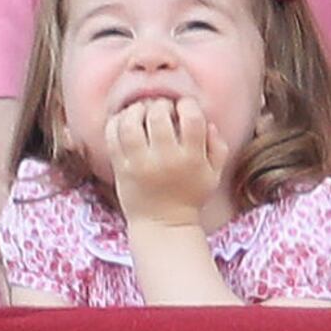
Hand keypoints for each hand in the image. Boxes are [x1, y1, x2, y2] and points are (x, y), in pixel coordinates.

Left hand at [106, 97, 228, 226]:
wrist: (163, 225)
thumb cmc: (191, 196)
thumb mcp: (214, 174)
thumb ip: (218, 146)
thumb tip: (208, 122)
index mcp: (191, 158)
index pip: (191, 118)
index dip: (187, 104)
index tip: (184, 108)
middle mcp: (165, 159)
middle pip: (158, 115)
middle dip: (161, 104)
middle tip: (162, 109)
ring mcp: (139, 164)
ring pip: (131, 123)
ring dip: (136, 109)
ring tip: (142, 112)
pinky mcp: (121, 168)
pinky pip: (112, 136)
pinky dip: (116, 122)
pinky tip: (125, 121)